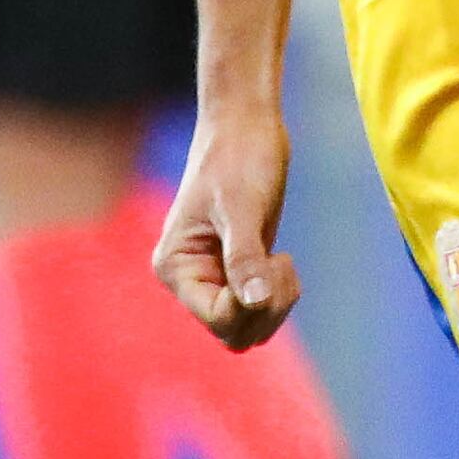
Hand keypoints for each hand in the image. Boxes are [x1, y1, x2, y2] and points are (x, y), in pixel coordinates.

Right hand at [155, 102, 296, 347]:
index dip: (249, 304)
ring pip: (249, 328)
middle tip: (280, 261)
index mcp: (176, 266)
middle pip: (233, 333)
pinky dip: (279, 295)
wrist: (246, 125)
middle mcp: (190, 278)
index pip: (216, 319)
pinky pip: (260, 309)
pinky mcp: (239, 270)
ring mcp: (214, 276)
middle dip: (265, 308)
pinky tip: (282, 259)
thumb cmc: (238, 157)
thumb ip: (244, 256)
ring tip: (282, 260)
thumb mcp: (241, 207)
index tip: (268, 260)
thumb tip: (255, 302)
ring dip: (275, 305)